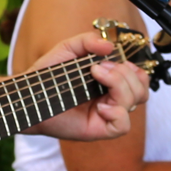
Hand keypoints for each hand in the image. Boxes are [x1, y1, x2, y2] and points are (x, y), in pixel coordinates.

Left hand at [23, 32, 147, 142]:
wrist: (29, 94)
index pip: (139, 78)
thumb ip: (88, 41)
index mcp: (110, 82)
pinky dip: (117, 112)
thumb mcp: (68, 48)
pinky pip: (123, 126)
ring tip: (96, 77)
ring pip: (134, 103)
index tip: (113, 60)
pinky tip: (100, 106)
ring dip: (120, 86)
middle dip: (124, 74)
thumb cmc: (48, 75)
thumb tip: (110, 45)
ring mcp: (107, 115)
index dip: (134, 69)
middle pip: (140, 90)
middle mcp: (112, 98)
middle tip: (98, 68)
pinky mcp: (99, 129)